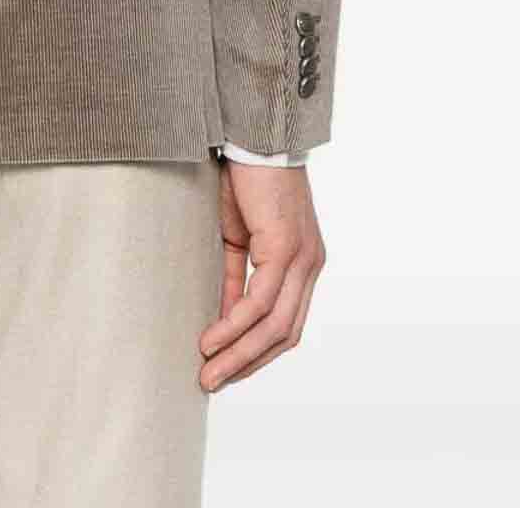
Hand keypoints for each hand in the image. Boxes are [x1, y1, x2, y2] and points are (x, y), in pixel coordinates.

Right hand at [199, 160, 324, 392]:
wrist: (254, 137)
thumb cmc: (244, 180)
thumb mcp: (237, 238)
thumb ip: (237, 278)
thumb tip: (226, 319)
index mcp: (303, 264)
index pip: (286, 325)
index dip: (256, 353)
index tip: (225, 371)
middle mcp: (310, 266)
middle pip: (284, 335)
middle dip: (247, 365)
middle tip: (212, 383)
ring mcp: (302, 258)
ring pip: (275, 326)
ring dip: (239, 354)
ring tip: (208, 372)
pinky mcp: (286, 247)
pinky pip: (261, 300)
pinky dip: (236, 325)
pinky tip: (212, 339)